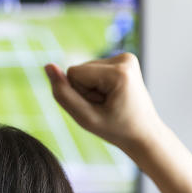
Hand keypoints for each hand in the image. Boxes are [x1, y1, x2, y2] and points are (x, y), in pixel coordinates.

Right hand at [44, 53, 161, 155]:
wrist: (144, 134)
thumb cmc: (116, 130)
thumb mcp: (85, 118)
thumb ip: (63, 94)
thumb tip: (48, 66)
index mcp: (119, 72)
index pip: (73, 73)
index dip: (79, 95)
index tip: (100, 108)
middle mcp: (124, 59)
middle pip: (79, 71)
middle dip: (86, 92)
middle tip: (105, 108)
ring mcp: (126, 58)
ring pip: (85, 71)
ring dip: (92, 90)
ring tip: (110, 104)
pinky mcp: (123, 61)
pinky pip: (93, 70)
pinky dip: (98, 86)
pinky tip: (113, 97)